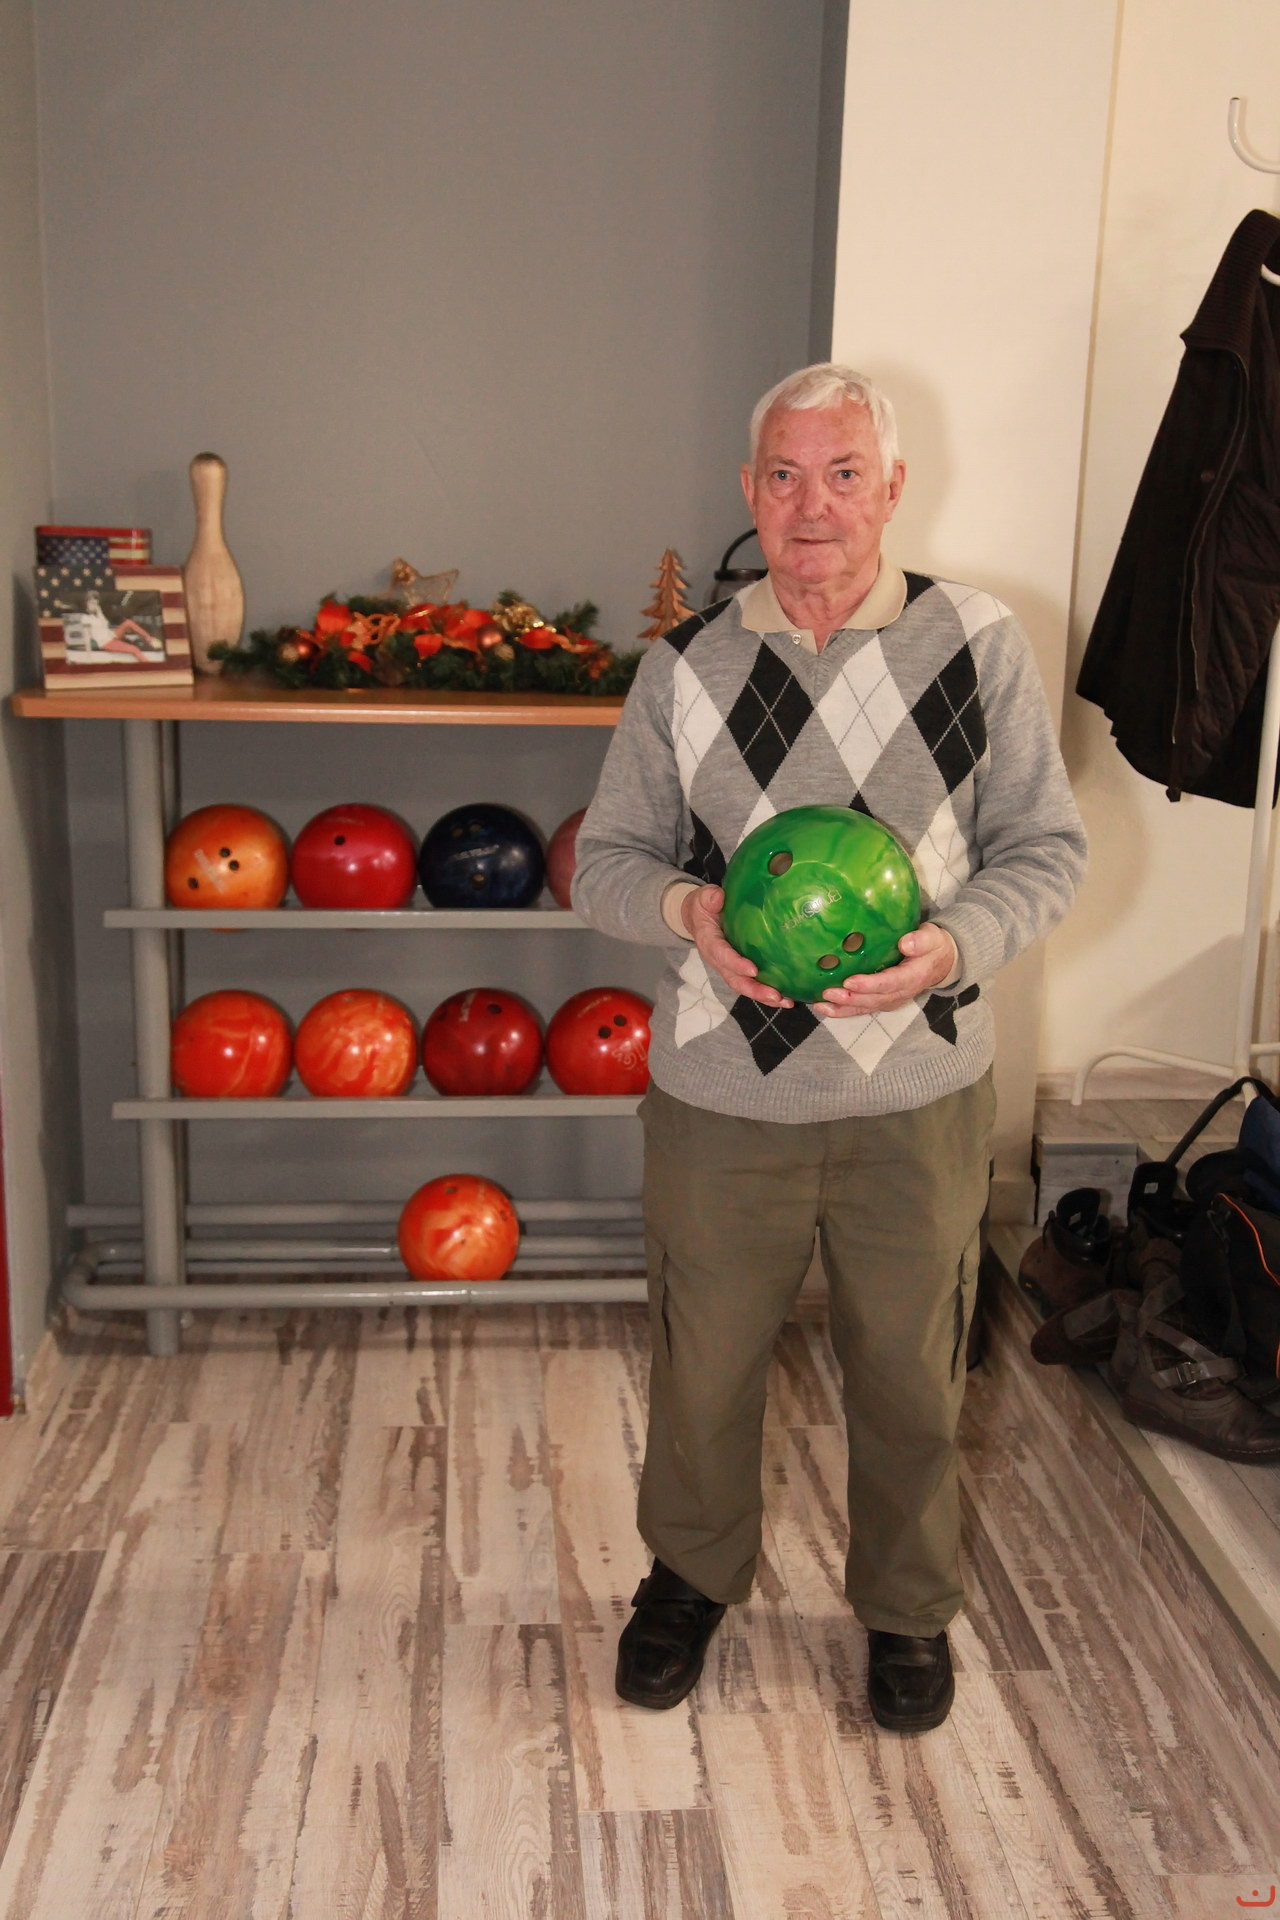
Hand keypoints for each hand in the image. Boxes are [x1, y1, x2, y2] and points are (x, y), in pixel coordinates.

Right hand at [681, 884, 793, 1007]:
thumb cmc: (703, 907)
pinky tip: (788, 997)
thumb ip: (709, 898)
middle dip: (755, 990)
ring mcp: (729, 967)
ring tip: (786, 1001)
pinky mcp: (739, 968)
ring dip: (764, 996)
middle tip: (775, 996)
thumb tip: (718, 896)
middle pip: (735, 980)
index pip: (722, 955)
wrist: (699, 918)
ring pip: (745, 986)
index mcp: (709, 943)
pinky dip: (768, 992)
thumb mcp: (703, 898)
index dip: (736, 964)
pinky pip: (753, 983)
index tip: (753, 970)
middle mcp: (719, 960)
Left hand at [812, 923, 958, 1019]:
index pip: (890, 983)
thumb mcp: (932, 938)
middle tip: (827, 992)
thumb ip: (921, 940)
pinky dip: (843, 1010)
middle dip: (850, 998)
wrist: (939, 962)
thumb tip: (906, 943)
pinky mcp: (882, 1000)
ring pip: (866, 1007)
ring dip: (842, 1008)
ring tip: (820, 1005)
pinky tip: (824, 1007)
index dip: (870, 984)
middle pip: (873, 999)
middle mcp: (901, 993)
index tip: (850, 981)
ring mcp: (891, 999)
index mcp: (913, 977)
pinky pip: (862, 1008)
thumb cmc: (932, 946)